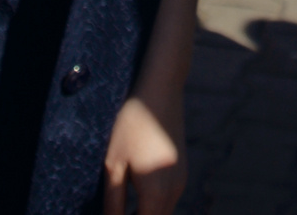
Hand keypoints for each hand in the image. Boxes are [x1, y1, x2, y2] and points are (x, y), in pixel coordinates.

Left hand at [101, 88, 184, 214]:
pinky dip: (154, 205)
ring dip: (145, 214)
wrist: (160, 92)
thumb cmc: (132, 125)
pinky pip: (169, 200)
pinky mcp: (182, 172)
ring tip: (123, 209)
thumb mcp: (115, 163)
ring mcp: (181, 181)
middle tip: (116, 212)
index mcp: (156, 192)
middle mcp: (174, 191)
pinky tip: (137, 196)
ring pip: (164, 213)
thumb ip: (113, 199)